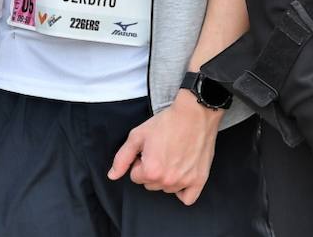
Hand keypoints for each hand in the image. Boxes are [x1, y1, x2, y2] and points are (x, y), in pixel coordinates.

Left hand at [107, 90, 222, 204]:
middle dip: (152, 170)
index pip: (135, 176)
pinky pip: (187, 198)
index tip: (149, 150)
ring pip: (166, 189)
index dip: (140, 161)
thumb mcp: (138, 135)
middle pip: (150, 184)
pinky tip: (181, 175)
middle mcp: (168, 180)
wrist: (195, 113)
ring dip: (166, 177)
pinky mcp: (199, 180)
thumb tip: (112, 176)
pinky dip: (182, 191)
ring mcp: (185, 181)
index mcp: (151, 171)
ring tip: (173, 157)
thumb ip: (122, 158)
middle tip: (160, 152)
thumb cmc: (168, 122)